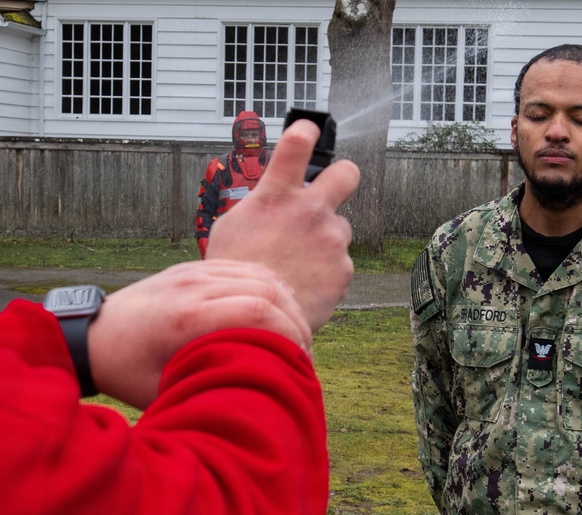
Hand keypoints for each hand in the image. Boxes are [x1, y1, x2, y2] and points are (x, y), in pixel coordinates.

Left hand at [87, 260, 310, 408]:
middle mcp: (192, 287)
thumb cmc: (127, 373)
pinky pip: (243, 268)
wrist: (90, 336)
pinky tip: (277, 311)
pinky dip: (269, 288)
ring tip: (296, 333)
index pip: (258, 310)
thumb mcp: (168, 391)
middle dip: (296, 320)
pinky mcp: (193, 267)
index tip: (301, 360)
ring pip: (259, 274)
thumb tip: (261, 392)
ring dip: (286, 303)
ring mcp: (193, 272)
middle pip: (267, 289)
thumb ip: (212, 385)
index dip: (290, 334)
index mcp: (186, 319)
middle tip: (305, 351)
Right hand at [206, 118, 360, 330]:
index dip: (307, 131)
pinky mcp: (344, 269)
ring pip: (339, 228)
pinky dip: (326, 272)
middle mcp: (310, 210)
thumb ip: (261, 205)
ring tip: (299, 262)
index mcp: (277, 194)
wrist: (253, 318)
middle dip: (342, 176)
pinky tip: (305, 284)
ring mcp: (331, 239)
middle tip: (332, 188)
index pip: (298, 143)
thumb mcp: (234, 226)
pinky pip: (339, 263)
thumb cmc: (236, 272)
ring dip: (325, 238)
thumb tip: (273, 197)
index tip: (309, 131)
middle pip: (347, 172)